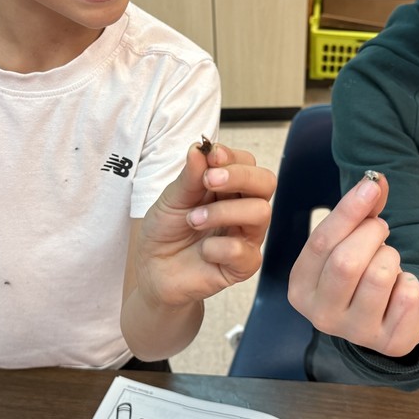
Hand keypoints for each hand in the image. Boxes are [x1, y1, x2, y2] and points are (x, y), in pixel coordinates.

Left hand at [134, 140, 275, 307]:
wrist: (153, 270)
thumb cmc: (166, 231)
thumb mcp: (171, 199)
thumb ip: (189, 177)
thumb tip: (199, 148)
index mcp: (228, 188)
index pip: (247, 163)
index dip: (231, 157)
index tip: (210, 156)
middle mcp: (243, 209)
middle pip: (266, 182)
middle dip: (240, 176)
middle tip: (210, 180)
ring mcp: (246, 237)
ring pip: (260, 212)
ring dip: (224, 211)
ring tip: (193, 220)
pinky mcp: (243, 266)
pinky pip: (245, 251)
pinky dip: (219, 247)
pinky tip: (203, 250)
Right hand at [288, 172, 418, 357]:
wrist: (386, 321)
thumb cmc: (360, 276)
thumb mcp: (350, 243)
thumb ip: (360, 212)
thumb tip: (374, 181)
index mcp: (301, 287)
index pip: (321, 242)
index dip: (348, 211)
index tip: (371, 187)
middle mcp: (320, 315)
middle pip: (346, 261)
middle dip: (371, 235)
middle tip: (380, 232)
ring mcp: (353, 333)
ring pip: (379, 276)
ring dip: (392, 258)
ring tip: (388, 264)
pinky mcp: (387, 343)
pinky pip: (407, 296)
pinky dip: (411, 282)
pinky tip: (400, 289)